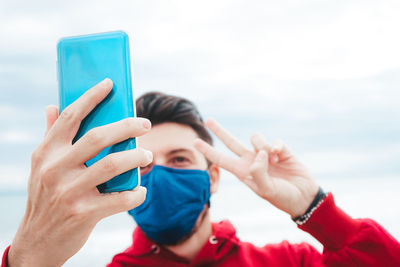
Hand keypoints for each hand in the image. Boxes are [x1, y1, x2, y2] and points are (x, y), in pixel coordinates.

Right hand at [8, 79, 152, 266]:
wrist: (37, 241)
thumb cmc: (46, 197)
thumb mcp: (41, 166)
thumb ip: (50, 136)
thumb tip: (53, 106)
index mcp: (47, 152)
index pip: (71, 116)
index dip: (91, 96)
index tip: (110, 83)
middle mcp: (55, 168)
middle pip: (99, 136)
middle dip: (127, 126)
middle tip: (145, 124)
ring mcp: (69, 191)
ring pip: (113, 164)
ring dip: (137, 157)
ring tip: (147, 155)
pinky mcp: (84, 213)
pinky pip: (120, 198)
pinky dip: (136, 193)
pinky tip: (141, 190)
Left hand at [194, 118, 318, 217]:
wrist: (303, 196)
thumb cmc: (282, 197)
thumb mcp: (267, 190)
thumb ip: (259, 173)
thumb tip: (258, 153)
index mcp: (243, 172)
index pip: (221, 159)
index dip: (208, 151)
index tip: (194, 142)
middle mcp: (251, 160)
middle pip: (231, 142)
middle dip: (220, 131)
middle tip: (208, 119)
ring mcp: (265, 154)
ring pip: (255, 138)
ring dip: (262, 146)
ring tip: (272, 161)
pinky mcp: (279, 149)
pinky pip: (273, 140)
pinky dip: (275, 147)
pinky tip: (279, 157)